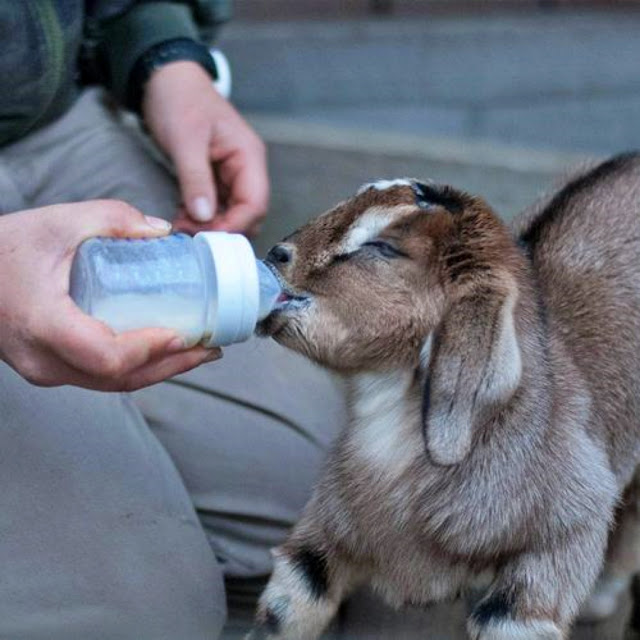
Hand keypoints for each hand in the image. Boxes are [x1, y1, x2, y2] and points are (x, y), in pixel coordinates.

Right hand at [0, 201, 220, 390]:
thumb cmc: (0, 251)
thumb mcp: (57, 222)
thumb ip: (111, 219)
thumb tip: (162, 231)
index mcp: (45, 324)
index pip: (107, 355)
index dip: (150, 350)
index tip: (183, 334)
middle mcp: (44, 359)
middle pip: (119, 378)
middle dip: (172, 366)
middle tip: (209, 348)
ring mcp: (46, 369)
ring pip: (112, 383)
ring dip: (159, 371)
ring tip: (196, 353)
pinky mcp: (51, 367)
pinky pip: (100, 376)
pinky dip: (136, 368)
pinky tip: (161, 353)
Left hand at [142, 60, 268, 235]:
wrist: (166, 79)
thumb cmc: (179, 100)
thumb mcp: (185, 139)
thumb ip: (195, 179)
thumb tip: (204, 217)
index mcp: (248, 157)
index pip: (254, 204)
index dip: (234, 225)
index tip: (208, 238)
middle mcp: (246, 169)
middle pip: (247, 215)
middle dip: (222, 229)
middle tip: (190, 235)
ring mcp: (232, 175)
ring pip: (231, 214)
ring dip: (210, 227)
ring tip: (182, 228)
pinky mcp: (216, 179)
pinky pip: (216, 208)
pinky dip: (202, 218)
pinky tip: (182, 218)